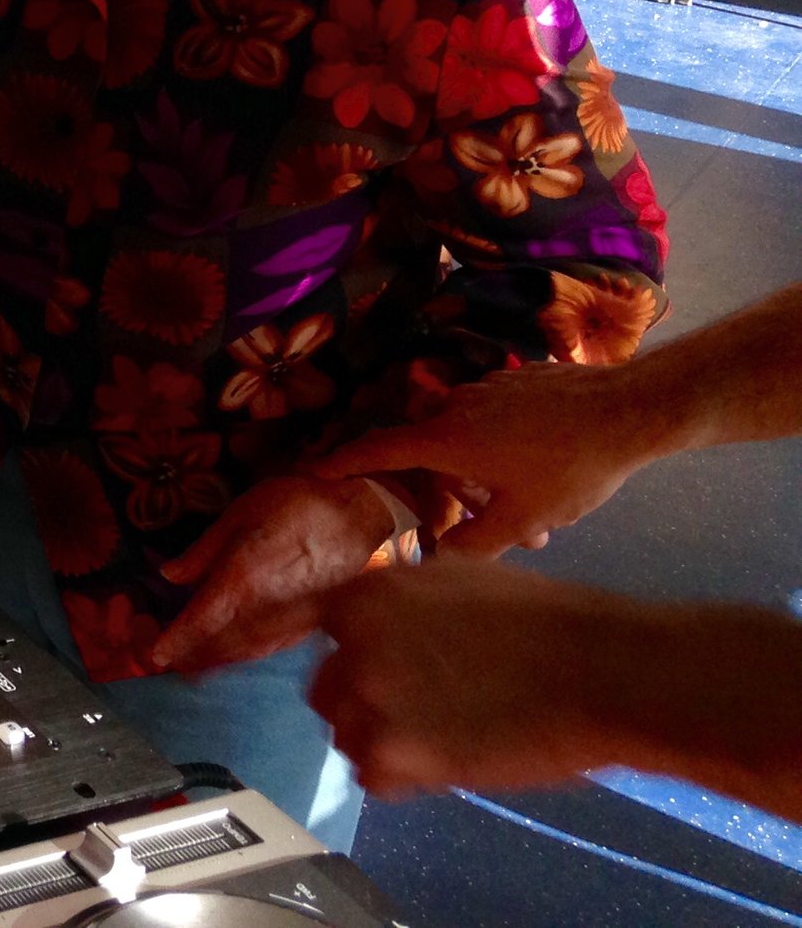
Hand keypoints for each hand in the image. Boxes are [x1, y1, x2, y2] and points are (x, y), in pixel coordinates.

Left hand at [149, 476, 394, 674]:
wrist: (363, 517)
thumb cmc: (299, 504)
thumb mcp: (242, 513)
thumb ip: (204, 550)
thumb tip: (169, 575)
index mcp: (242, 578)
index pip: (201, 620)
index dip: (175, 639)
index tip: (153, 655)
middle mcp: (265, 610)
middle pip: (219, 645)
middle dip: (190, 657)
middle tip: (165, 664)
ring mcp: (290, 623)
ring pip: (244, 652)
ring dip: (216, 662)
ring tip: (191, 668)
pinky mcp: (309, 626)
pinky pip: (268, 649)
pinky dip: (244, 656)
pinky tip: (234, 656)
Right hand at [311, 360, 671, 556]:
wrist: (627, 410)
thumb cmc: (569, 469)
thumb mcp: (522, 519)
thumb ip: (472, 542)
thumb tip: (435, 558)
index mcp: (445, 439)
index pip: (377, 449)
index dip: (342, 461)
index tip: (312, 469)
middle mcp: (455, 406)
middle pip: (430, 449)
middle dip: (448, 487)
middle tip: (480, 521)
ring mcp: (486, 388)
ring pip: (467, 436)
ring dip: (482, 471)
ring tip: (530, 509)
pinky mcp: (517, 381)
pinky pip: (494, 418)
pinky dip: (503, 446)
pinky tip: (543, 470)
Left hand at [313, 560, 673, 799]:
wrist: (592, 670)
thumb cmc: (541, 620)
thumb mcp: (456, 577)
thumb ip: (403, 596)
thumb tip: (383, 613)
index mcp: (365, 596)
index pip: (325, 632)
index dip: (357, 654)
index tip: (382, 669)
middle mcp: (353, 644)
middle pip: (327, 687)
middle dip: (361, 701)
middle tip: (410, 712)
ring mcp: (370, 699)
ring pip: (346, 736)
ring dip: (382, 743)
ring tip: (434, 740)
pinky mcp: (395, 752)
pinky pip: (372, 778)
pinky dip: (402, 779)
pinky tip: (440, 765)